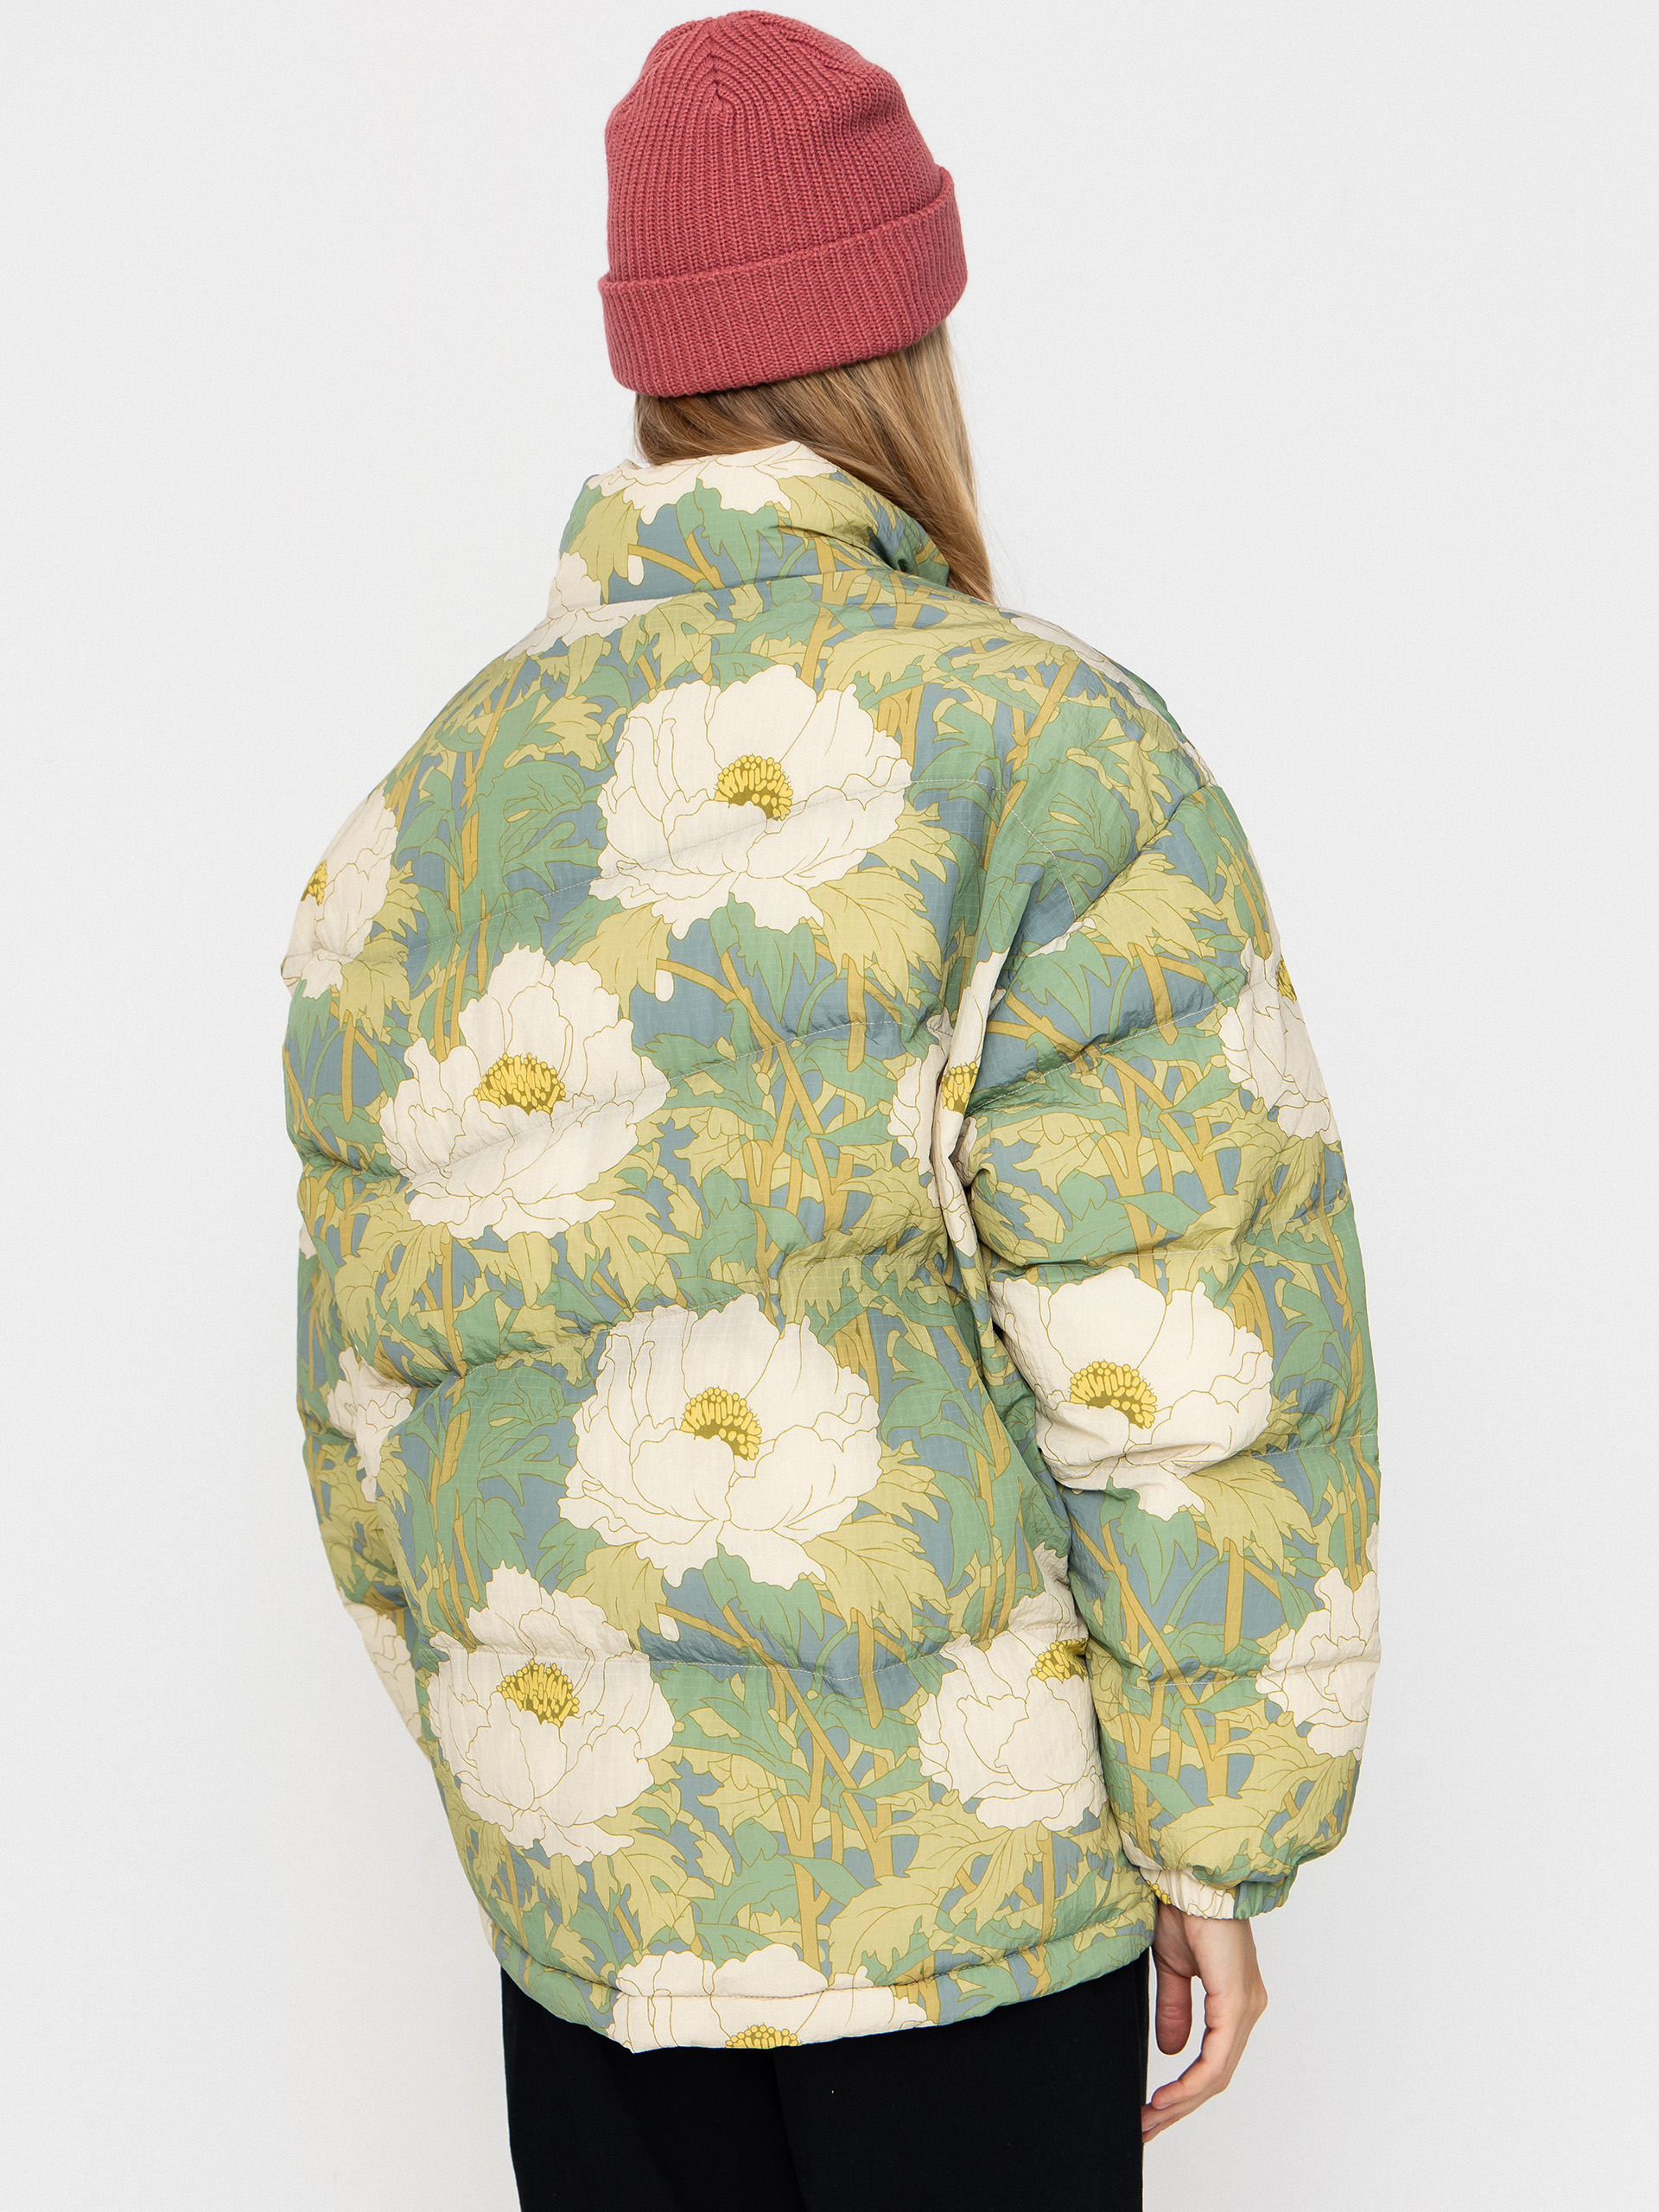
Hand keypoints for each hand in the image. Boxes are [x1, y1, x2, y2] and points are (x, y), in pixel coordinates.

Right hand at [1141, 1902, 1267, 2144]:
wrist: (1189, 1875)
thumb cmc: (1182, 1908)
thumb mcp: (1172, 1968)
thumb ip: (1175, 2009)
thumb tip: (1171, 2052)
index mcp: (1235, 2000)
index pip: (1214, 2061)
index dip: (1184, 2091)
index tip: (1152, 2110)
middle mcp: (1248, 2008)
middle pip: (1217, 2076)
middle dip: (1180, 2107)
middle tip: (1147, 2128)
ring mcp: (1246, 2007)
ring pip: (1218, 2074)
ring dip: (1182, 2102)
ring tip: (1150, 2118)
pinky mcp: (1236, 2002)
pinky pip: (1217, 2059)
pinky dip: (1191, 2083)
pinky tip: (1168, 2097)